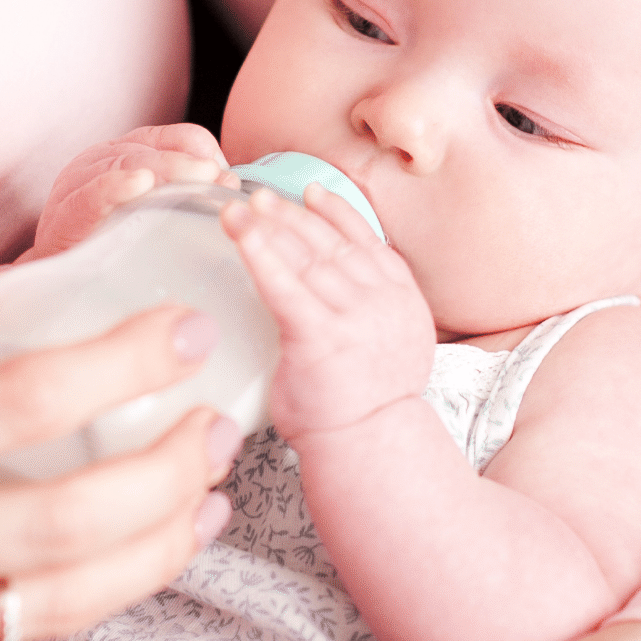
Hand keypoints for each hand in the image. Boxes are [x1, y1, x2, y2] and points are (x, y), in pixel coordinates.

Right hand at [0, 275, 239, 640]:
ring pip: (68, 587)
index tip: (182, 334)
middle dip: (171, 467)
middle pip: (70, 506)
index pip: (18, 393)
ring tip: (208, 498)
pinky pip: (26, 634)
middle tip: (221, 426)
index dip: (120, 362)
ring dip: (162, 541)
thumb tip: (34, 279)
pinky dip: (103, 592)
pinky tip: (143, 557)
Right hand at [27, 124, 235, 260]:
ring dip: (170, 170)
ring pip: (129, 163)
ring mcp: (80, 183)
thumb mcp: (155, 217)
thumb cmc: (111, 252)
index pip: (178, 137)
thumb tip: (233, 189)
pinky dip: (118, 186)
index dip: (207, 152)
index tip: (229, 182)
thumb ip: (188, 198)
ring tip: (200, 179)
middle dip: (194, 163)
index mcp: (128, 154)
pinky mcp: (65, 214)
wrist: (58, 291)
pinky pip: (93, 194)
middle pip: (155, 149)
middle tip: (224, 183)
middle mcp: (102, 159)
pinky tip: (142, 184)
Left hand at [220, 183, 434, 437]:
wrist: (372, 447)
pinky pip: (284, 284)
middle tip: (257, 195)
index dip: (335, 213)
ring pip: (306, 257)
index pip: (366, 241)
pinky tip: (241, 233)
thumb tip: (337, 287)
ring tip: (239, 209)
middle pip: (329, 244)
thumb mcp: (391, 344)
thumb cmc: (365, 405)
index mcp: (401, 297)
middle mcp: (381, 298)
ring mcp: (353, 315)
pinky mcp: (319, 335)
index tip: (309, 192)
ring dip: (270, 226)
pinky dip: (260, 253)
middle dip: (290, 215)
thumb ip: (371, 309)